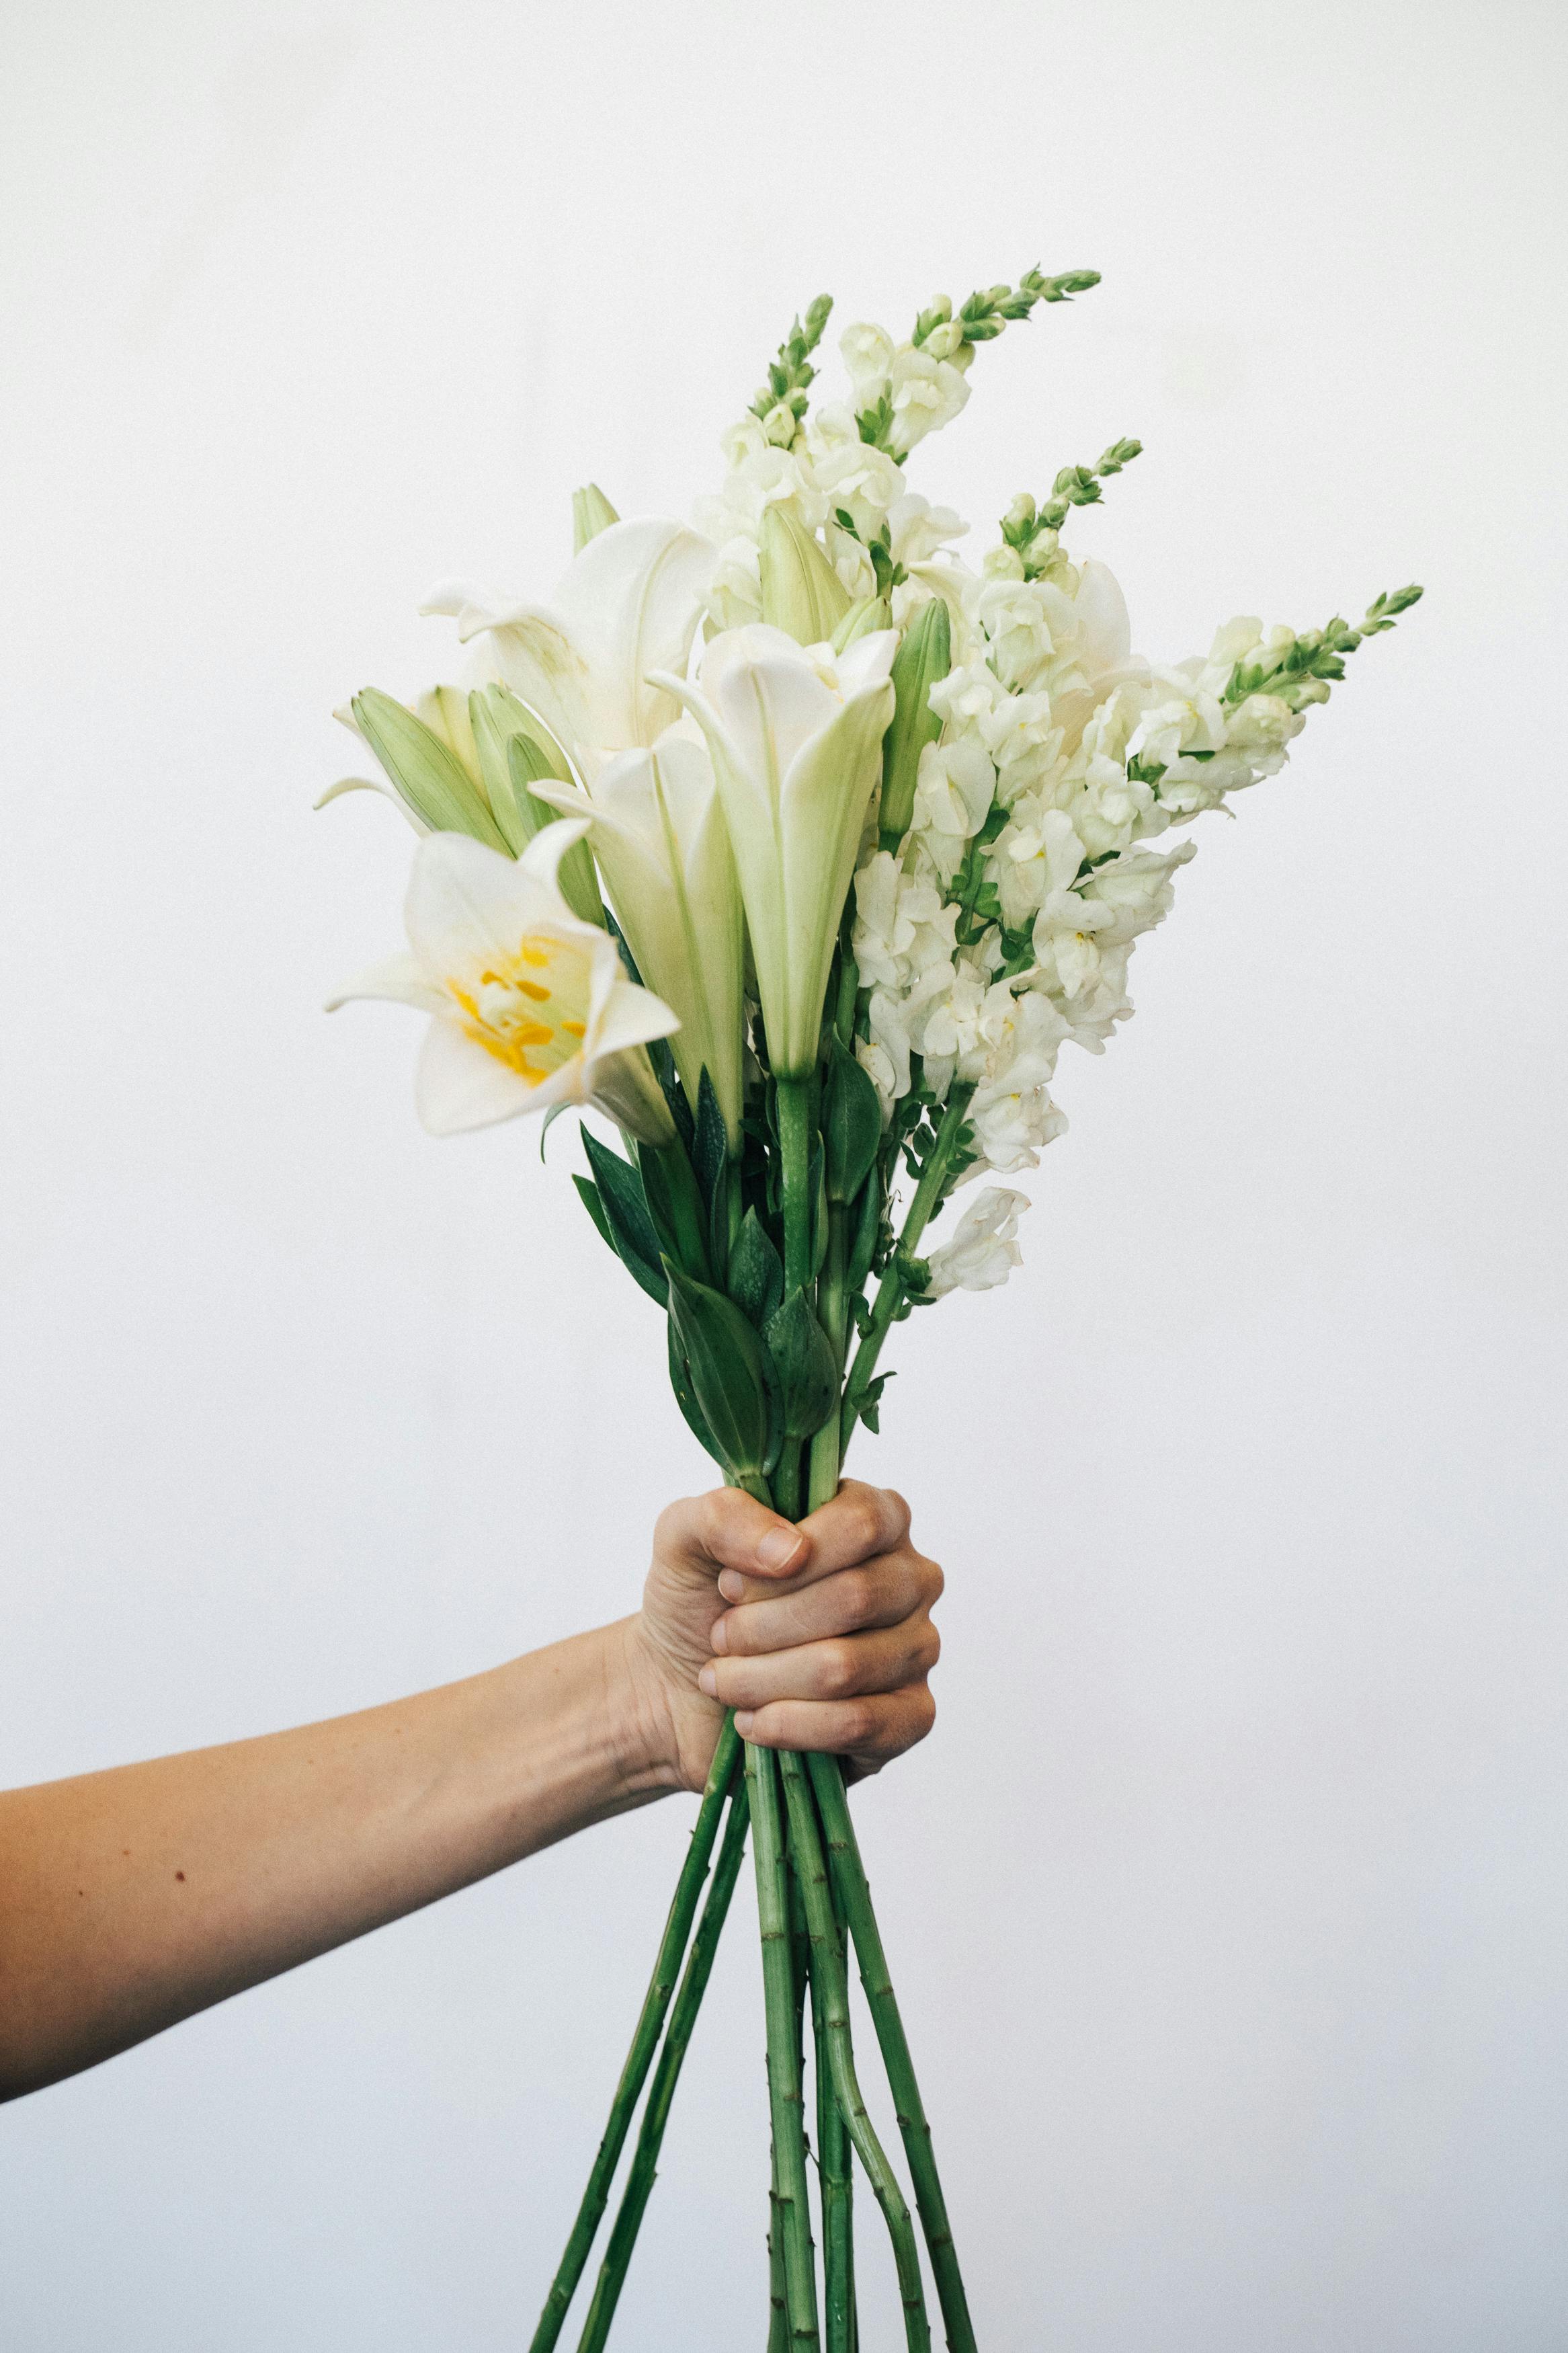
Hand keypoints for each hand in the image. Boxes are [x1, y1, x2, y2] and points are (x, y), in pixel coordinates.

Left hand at [622, 1481, 942, 1794]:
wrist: (678, 1687)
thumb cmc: (698, 1600)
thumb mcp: (684, 1535)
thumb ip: (725, 1517)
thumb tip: (791, 1551)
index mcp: (875, 1517)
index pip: (862, 1523)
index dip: (788, 1559)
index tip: (729, 1585)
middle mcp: (909, 1577)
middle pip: (855, 1596)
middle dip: (766, 1626)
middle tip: (722, 1636)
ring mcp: (917, 1648)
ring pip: (846, 1666)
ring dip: (764, 1679)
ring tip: (724, 1680)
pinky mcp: (910, 1715)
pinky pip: (860, 1724)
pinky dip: (790, 1727)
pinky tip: (753, 1721)